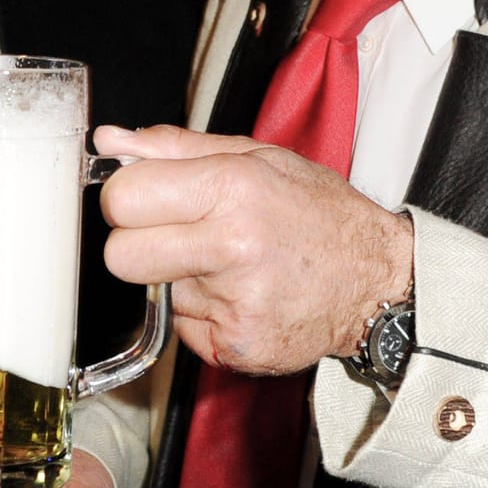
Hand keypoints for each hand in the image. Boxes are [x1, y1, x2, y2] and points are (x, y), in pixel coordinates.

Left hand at [95, 124, 411, 374]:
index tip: (146, 199)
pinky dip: (204, 313)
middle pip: (120, 256)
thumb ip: (174, 148)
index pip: (123, 198)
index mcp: (232, 187)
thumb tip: (109, 140)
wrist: (379, 282)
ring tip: (230, 265)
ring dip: (180, 278)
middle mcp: (233, 247)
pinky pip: (183, 329)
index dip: (126, 198)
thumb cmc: (317, 211)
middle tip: (177, 236)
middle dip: (135, 245)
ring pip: (154, 292)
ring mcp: (235, 304)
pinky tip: (241, 296)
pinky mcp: (237, 348)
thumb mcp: (255, 157)